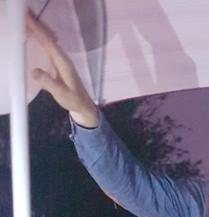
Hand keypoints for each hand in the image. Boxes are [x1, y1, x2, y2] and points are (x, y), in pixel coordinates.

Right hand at [26, 11, 98, 127]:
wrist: (83, 106)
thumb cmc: (73, 100)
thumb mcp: (61, 93)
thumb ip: (48, 83)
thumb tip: (34, 71)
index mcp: (64, 63)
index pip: (50, 43)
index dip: (40, 32)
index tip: (29, 21)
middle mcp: (63, 59)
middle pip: (49, 40)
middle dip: (38, 28)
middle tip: (26, 17)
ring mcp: (61, 62)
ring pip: (49, 43)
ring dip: (40, 33)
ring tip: (28, 23)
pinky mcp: (59, 66)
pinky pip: (49, 49)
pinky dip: (42, 41)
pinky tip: (36, 38)